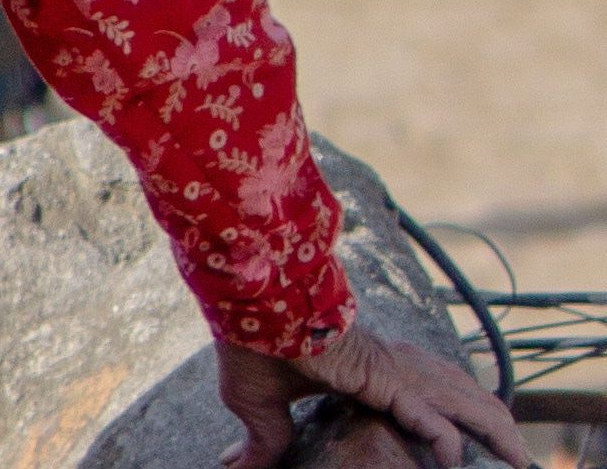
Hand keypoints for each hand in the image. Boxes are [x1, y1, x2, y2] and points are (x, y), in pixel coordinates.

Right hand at [218, 324, 531, 467]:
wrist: (248, 302)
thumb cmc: (251, 343)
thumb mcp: (257, 404)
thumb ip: (262, 439)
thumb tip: (234, 466)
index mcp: (367, 368)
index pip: (424, 392)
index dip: (453, 411)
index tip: (468, 438)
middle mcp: (392, 366)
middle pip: (459, 394)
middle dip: (491, 423)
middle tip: (518, 453)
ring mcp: (392, 371)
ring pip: (460, 402)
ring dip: (492, 431)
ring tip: (519, 458)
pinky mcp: (384, 380)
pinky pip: (429, 417)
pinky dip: (447, 441)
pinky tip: (457, 461)